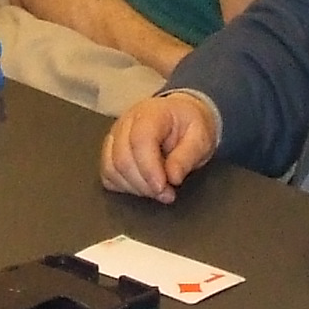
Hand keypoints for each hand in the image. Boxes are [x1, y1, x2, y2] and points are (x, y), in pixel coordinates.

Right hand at [101, 92, 218, 201]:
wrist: (181, 117)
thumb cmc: (190, 126)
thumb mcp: (200, 138)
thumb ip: (187, 157)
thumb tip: (173, 178)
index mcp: (151, 114)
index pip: (140, 140)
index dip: (149, 168)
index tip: (163, 187)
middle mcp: (127, 122)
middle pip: (122, 158)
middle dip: (144, 184)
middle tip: (167, 194)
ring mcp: (115, 136)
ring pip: (111, 168)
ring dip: (134, 187)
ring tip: (157, 191)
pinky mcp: (110, 150)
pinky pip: (107, 173)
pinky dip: (122, 186)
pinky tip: (142, 187)